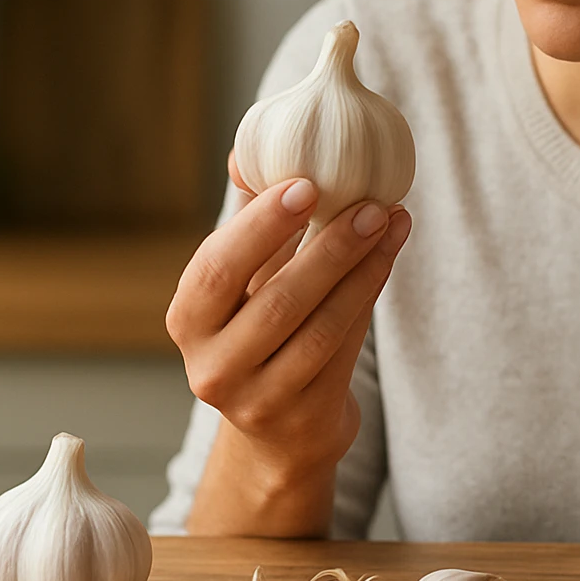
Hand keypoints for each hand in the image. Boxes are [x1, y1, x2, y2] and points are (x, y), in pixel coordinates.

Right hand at [166, 150, 411, 472]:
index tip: (307, 183)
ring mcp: (258, 399)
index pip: (218, 267)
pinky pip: (344, 348)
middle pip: (277, 300)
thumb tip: (247, 151)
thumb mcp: (244, 281)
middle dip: (329, 246)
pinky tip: (389, 255)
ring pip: (319, 326)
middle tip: (370, 202)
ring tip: (391, 220)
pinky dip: (369, 296)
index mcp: (187, 320)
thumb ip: (248, 222)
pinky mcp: (304, 417)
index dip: (261, 225)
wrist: (281, 429)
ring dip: (362, 268)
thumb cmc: (261, 330)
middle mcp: (213, 366)